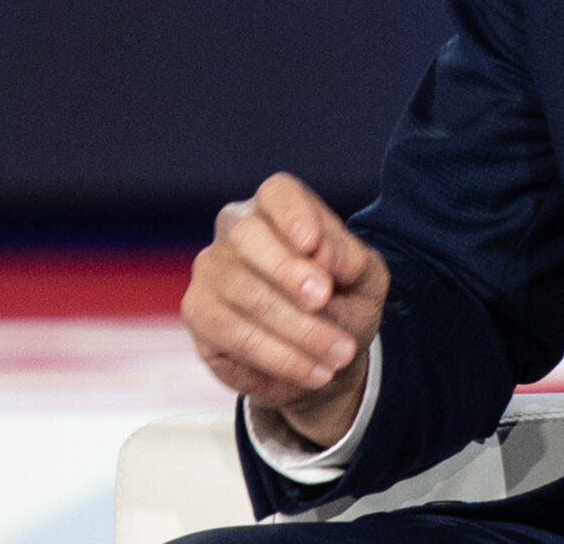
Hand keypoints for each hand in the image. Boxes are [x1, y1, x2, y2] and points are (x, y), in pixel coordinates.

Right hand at [182, 172, 391, 449]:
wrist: (322, 355)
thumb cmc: (343, 301)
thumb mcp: (365, 280)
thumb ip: (351, 259)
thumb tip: (323, 252)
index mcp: (279, 207)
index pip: (277, 193)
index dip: (292, 214)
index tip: (313, 242)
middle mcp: (236, 230)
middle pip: (247, 235)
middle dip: (286, 269)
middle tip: (323, 299)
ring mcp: (211, 270)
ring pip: (244, 293)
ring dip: (296, 328)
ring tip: (338, 354)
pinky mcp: (198, 314)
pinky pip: (232, 335)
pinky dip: (277, 356)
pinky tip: (312, 371)